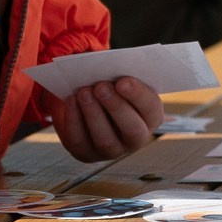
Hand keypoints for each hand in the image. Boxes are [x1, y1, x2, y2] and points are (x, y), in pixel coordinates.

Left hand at [47, 77, 163, 160]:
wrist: (89, 102)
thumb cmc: (110, 86)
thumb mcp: (120, 78)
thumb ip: (120, 74)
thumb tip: (109, 67)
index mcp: (150, 117)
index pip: (150, 109)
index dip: (137, 95)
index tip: (123, 81)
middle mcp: (135, 139)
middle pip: (131, 129)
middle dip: (116, 106)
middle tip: (102, 86)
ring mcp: (111, 150)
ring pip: (105, 140)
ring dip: (93, 113)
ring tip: (84, 91)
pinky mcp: (86, 153)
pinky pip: (80, 141)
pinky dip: (74, 120)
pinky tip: (71, 100)